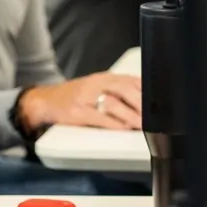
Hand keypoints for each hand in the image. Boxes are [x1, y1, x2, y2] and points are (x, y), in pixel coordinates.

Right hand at [20, 73, 141, 131]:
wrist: (46, 100)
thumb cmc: (76, 96)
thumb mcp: (98, 87)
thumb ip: (120, 90)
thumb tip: (147, 100)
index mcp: (104, 77)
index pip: (130, 80)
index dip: (146, 90)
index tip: (160, 102)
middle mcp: (95, 84)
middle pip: (123, 88)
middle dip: (140, 102)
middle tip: (153, 115)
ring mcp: (85, 97)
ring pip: (112, 102)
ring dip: (130, 115)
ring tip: (142, 125)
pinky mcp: (77, 111)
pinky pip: (98, 117)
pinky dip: (112, 123)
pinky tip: (122, 128)